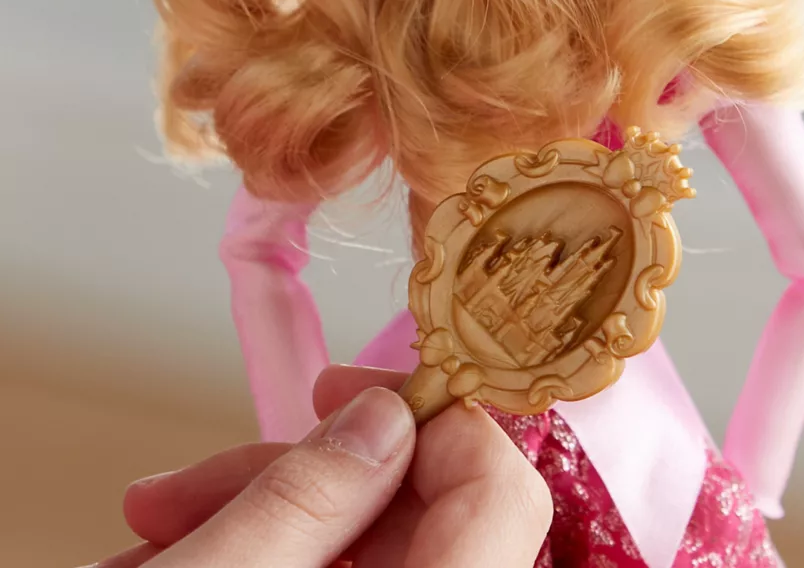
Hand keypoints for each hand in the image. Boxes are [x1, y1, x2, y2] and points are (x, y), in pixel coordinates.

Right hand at [90, 367, 551, 567]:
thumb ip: (310, 494)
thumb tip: (384, 419)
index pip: (502, 497)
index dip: (436, 423)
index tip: (346, 392)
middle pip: (422, 522)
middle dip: (306, 479)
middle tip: (207, 476)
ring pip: (367, 556)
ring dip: (264, 522)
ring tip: (162, 532)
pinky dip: (263, 564)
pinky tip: (184, 561)